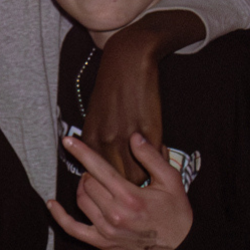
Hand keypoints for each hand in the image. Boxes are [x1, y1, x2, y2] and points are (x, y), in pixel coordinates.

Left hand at [49, 133, 192, 249]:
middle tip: (101, 171)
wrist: (181, 247)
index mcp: (130, 196)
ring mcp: (106, 230)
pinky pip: (72, 229)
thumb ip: (152, 158)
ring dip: (83, 188)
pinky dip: (59, 216)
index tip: (68, 140)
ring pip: (80, 200)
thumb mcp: (171, 181)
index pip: (98, 168)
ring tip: (93, 183)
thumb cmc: (176, 212)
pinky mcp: (101, 242)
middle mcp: (115, 213)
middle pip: (87, 183)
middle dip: (91, 173)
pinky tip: (52, 204)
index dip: (81, 152)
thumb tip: (134, 137)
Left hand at [82, 11, 200, 183]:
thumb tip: (101, 164)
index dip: (110, 183)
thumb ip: (97, 142)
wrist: (127, 64)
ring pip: (135, 174)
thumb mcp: (95, 118)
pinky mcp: (149, 130)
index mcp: (91, 139)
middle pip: (116, 180)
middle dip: (126, 184)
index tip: (117, 184)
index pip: (99, 177)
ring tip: (147, 173)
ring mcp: (127, 137)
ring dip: (143, 176)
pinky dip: (155, 159)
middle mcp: (106, 142)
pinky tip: (158, 153)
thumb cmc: (111, 91)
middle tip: (135, 182)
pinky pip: (152, 157)